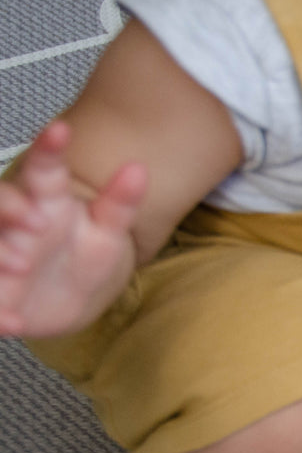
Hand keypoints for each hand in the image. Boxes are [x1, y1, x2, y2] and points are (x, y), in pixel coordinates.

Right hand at [0, 122, 145, 337]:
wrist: (71, 299)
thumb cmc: (85, 254)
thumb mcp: (108, 232)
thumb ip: (120, 203)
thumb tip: (138, 168)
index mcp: (44, 200)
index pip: (42, 168)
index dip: (48, 149)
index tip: (62, 130)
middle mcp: (14, 223)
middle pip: (1, 202)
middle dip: (9, 207)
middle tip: (36, 221)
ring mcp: (1, 254)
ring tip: (19, 266)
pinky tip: (12, 322)